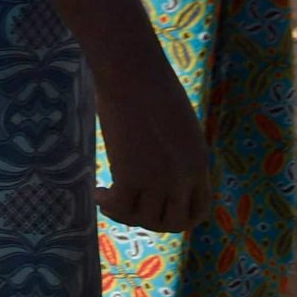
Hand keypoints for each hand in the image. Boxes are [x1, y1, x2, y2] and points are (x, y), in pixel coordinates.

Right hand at [94, 71, 211, 233]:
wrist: (133, 73)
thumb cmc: (152, 87)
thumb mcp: (180, 127)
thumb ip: (178, 153)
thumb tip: (162, 163)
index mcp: (199, 164)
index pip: (198, 211)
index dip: (177, 217)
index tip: (157, 208)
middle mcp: (182, 178)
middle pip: (172, 223)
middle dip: (150, 220)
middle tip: (130, 206)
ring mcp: (158, 179)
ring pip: (145, 219)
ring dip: (126, 215)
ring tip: (109, 198)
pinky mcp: (131, 175)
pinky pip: (121, 207)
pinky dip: (108, 205)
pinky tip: (97, 192)